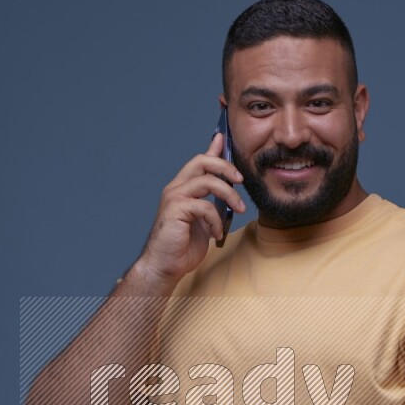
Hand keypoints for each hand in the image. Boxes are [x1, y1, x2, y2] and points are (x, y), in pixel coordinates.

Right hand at [138, 131, 245, 284]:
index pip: (199, 161)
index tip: (223, 138)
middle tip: (240, 179)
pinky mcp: (175, 210)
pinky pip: (204, 206)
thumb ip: (212, 206)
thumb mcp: (204, 222)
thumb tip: (227, 197)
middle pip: (202, 161)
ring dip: (229, 194)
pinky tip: (217, 234)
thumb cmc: (182, 247)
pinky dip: (216, 220)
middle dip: (225, 166)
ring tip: (239, 210)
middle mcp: (176, 188)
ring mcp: (174, 198)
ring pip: (207, 181)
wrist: (164, 267)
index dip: (213, 148)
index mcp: (182, 189)